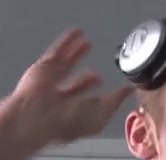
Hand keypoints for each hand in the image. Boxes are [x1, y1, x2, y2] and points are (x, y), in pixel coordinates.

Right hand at [8, 29, 131, 145]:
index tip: (109, 89)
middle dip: (86, 79)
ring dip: (76, 54)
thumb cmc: (67, 121)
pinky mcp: (43, 67)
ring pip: (66, 65)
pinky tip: (76, 33)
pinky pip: (56, 50)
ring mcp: (50, 82)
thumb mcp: (98, 117)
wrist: (37, 114)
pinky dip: (66, 41)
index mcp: (71, 115)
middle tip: (97, 74)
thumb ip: (114, 102)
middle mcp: (59, 100)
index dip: (97, 98)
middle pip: (75, 86)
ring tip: (87, 44)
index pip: (86, 103)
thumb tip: (128, 91)